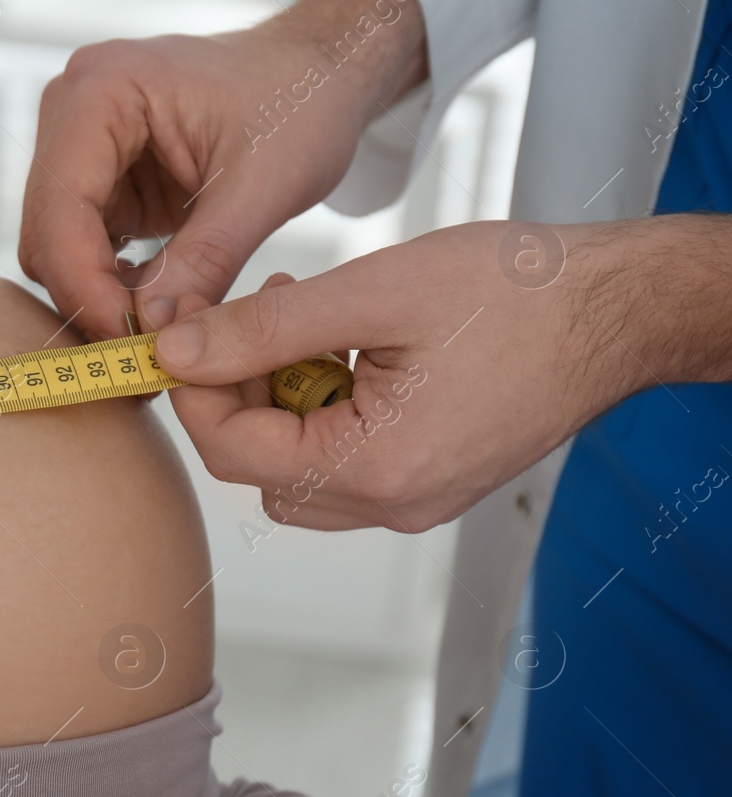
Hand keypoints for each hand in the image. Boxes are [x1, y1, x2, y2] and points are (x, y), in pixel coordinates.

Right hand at [17, 0, 426, 342]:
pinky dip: (114, 285)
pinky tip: (160, 304)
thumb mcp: (265, 186)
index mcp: (102, 90)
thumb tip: (153, 331)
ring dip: (100, 297)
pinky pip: (84, 250)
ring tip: (161, 332)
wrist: (317, 75)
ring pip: (57, 249)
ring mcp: (79, 147)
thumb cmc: (301, 102)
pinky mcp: (99, 181)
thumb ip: (206, 259)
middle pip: (46, 231)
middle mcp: (72, 111)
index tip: (130, 341)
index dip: (84, 282)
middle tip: (147, 353)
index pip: (61, 204)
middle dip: (91, 296)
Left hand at [152, 220, 654, 531]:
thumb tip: (175, 350)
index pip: (232, 449)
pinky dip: (322, 408)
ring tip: (307, 318)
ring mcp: (416, 499)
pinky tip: (345, 345)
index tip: (184, 326)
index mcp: (376, 468)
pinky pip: (344, 462)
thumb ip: (262, 329)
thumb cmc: (517, 292)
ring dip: (279, 396)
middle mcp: (394, 504)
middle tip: (257, 311)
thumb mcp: (372, 293)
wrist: (620, 308)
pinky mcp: (432, 479)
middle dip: (237, 388)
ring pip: (296, 469)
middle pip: (258, 467)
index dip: (194, 386)